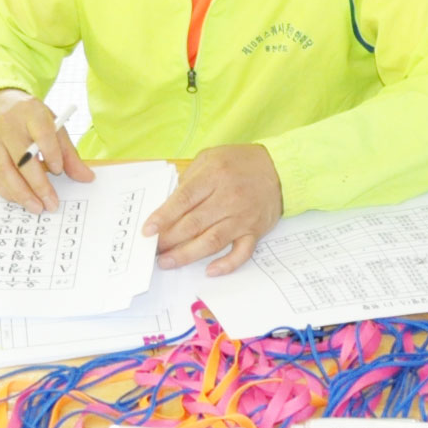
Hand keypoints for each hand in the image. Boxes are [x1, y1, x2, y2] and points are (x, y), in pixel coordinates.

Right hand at [0, 89, 90, 212]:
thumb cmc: (29, 119)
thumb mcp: (53, 126)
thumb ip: (69, 153)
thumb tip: (87, 177)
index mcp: (31, 113)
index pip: (42, 133)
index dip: (51, 153)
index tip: (59, 170)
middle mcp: (9, 126)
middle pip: (22, 157)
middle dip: (38, 184)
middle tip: (51, 203)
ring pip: (4, 171)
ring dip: (21, 194)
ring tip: (37, 208)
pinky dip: (7, 192)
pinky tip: (21, 200)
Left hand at [144, 145, 282, 274]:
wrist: (279, 169)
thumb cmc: (240, 162)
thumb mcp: (210, 157)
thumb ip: (189, 178)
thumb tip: (169, 204)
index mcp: (214, 176)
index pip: (184, 199)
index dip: (163, 216)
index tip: (148, 230)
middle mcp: (228, 198)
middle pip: (193, 223)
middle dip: (169, 239)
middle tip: (152, 250)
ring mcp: (242, 217)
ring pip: (211, 241)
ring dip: (187, 254)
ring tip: (167, 262)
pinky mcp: (254, 231)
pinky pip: (241, 252)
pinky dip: (227, 264)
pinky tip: (210, 270)